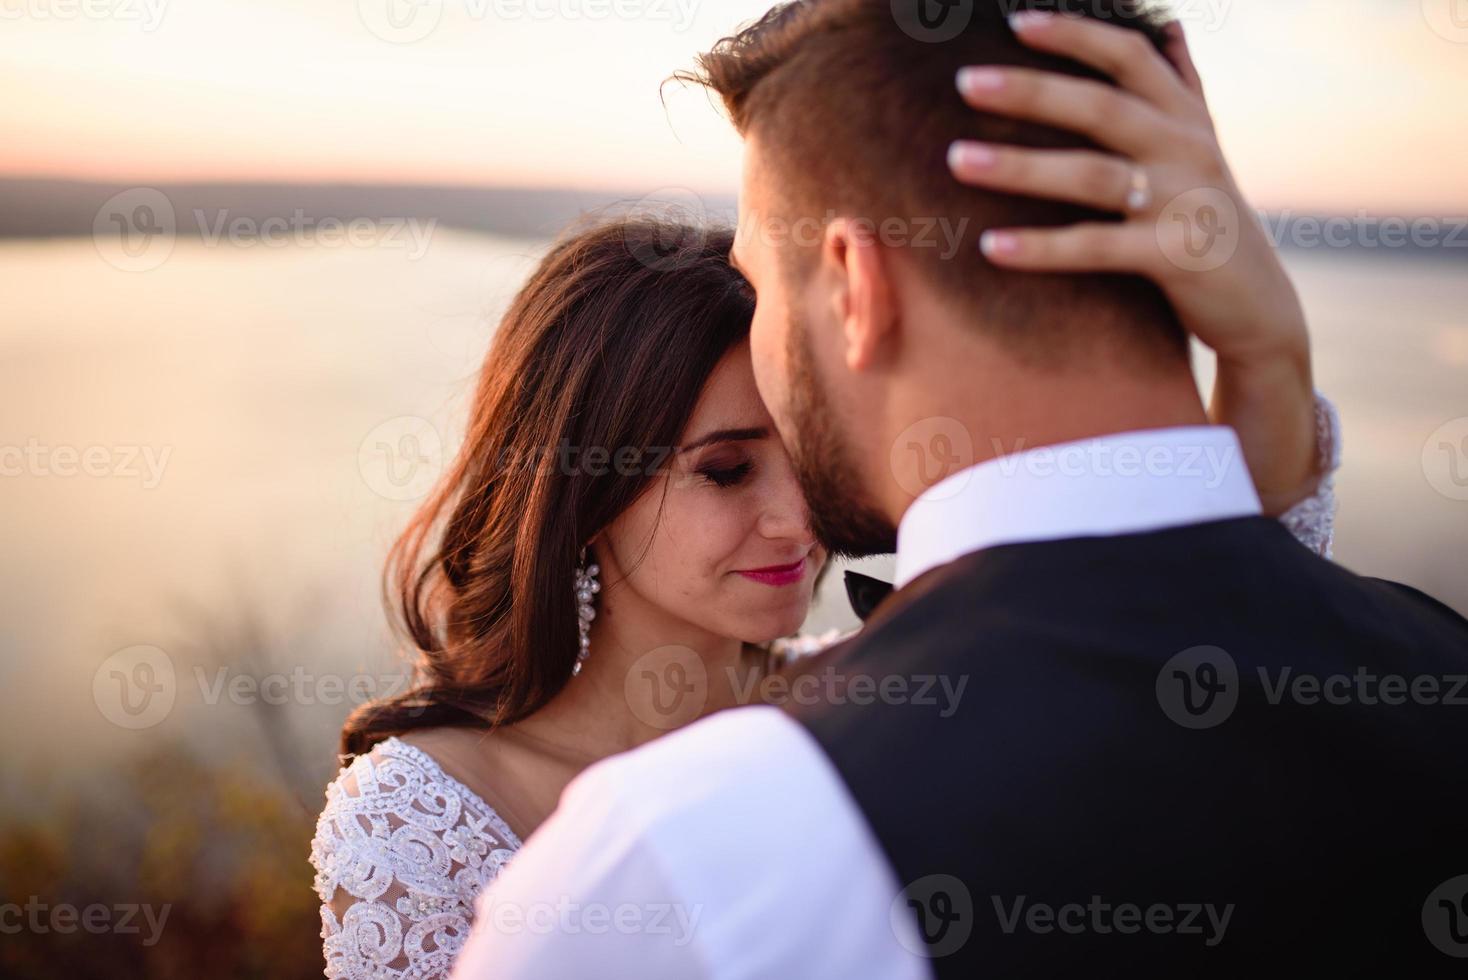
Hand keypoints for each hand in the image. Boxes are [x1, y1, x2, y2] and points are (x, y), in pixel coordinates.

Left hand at [949, 12, 1320, 514]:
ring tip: (956, 160)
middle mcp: (1186, 150)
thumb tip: (1168, 24)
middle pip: (1102, 107)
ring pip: (1092, 176)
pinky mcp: (1174, 257)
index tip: (1017, 20)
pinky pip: (1096, 247)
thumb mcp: (1201, 147)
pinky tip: (990, 246)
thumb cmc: (1209, 220)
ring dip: (1020, 167)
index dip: (1076, 33)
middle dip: (1032, 90)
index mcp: (1184, 119)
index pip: (1130, 58)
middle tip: (964, 81)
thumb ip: (1181, 87)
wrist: (1259, 305)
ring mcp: (1181, 203)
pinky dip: (1042, 248)